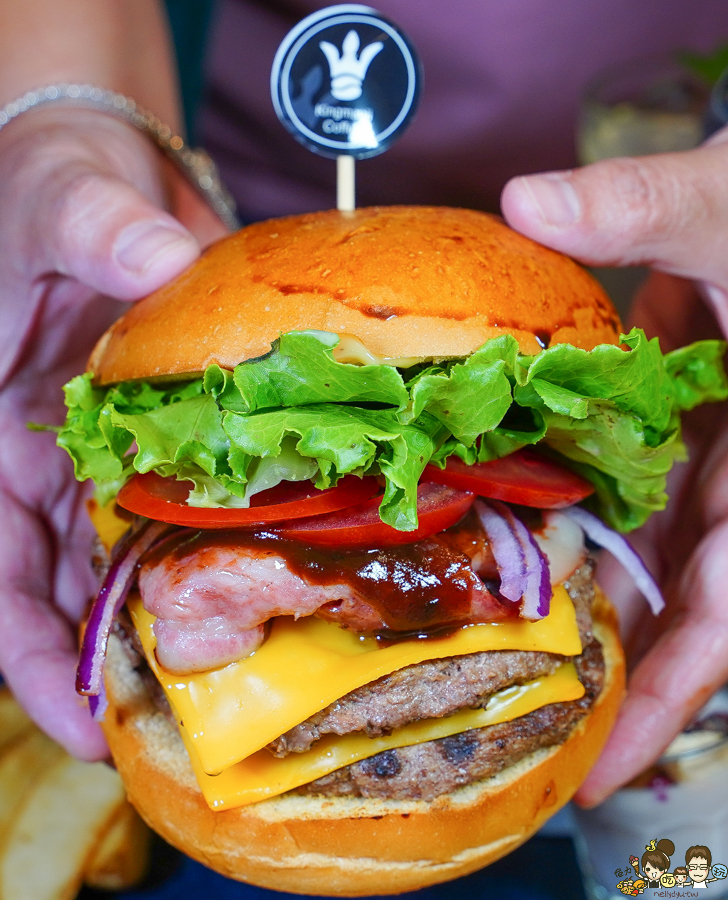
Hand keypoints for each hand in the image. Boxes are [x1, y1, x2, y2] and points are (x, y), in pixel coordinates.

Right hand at [0, 107, 226, 758]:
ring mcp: (117, 451)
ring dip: (175, 617)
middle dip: (115, 660)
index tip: (80, 722)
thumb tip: (158, 255)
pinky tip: (267, 578)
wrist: (105, 165)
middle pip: (68, 587)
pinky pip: (200, 502)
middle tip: (186, 721)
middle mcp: (51, 460)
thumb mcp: (57, 199)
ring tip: (235, 675)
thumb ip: (95, 228)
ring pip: (136, 558)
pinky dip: (224, 545)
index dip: (26, 651)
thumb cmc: (48, 183)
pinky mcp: (178, 430)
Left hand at [501, 128, 727, 804]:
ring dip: (574, 587)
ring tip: (487, 638)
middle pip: (675, 600)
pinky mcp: (673, 416)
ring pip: (639, 544)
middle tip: (513, 718)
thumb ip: (644, 209)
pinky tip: (505, 529)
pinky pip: (619, 483)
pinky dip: (568, 509)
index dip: (675, 697)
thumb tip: (527, 201)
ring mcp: (706, 450)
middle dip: (604, 662)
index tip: (607, 771)